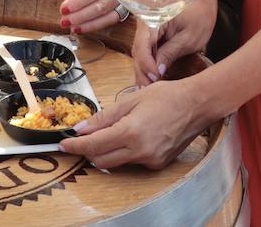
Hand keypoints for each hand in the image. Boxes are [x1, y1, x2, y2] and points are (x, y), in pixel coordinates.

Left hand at [60, 0, 128, 34]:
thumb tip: (72, 1)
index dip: (78, 2)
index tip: (64, 9)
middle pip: (100, 7)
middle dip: (80, 16)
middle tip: (65, 21)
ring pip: (106, 16)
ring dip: (87, 24)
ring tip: (72, 27)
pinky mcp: (127, 7)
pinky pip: (112, 20)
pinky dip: (97, 25)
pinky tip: (85, 28)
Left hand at [60, 77, 209, 168]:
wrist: (197, 105)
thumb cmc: (166, 96)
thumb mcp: (131, 100)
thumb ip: (105, 117)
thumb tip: (82, 128)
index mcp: (130, 132)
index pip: (93, 145)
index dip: (74, 146)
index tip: (63, 144)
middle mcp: (139, 151)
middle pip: (101, 160)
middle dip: (87, 151)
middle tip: (80, 139)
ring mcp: (149, 160)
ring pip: (116, 163)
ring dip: (105, 152)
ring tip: (106, 134)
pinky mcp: (157, 164)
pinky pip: (132, 162)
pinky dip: (124, 152)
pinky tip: (129, 137)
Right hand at [132, 0, 216, 85]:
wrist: (201, 3)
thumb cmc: (199, 17)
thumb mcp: (189, 38)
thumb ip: (171, 52)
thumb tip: (158, 71)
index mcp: (153, 18)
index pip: (143, 45)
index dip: (147, 64)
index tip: (157, 78)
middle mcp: (145, 23)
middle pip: (138, 51)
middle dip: (143, 71)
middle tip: (150, 89)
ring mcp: (146, 29)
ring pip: (139, 53)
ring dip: (143, 71)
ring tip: (149, 88)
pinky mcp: (150, 36)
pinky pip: (144, 52)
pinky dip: (147, 66)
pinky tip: (151, 79)